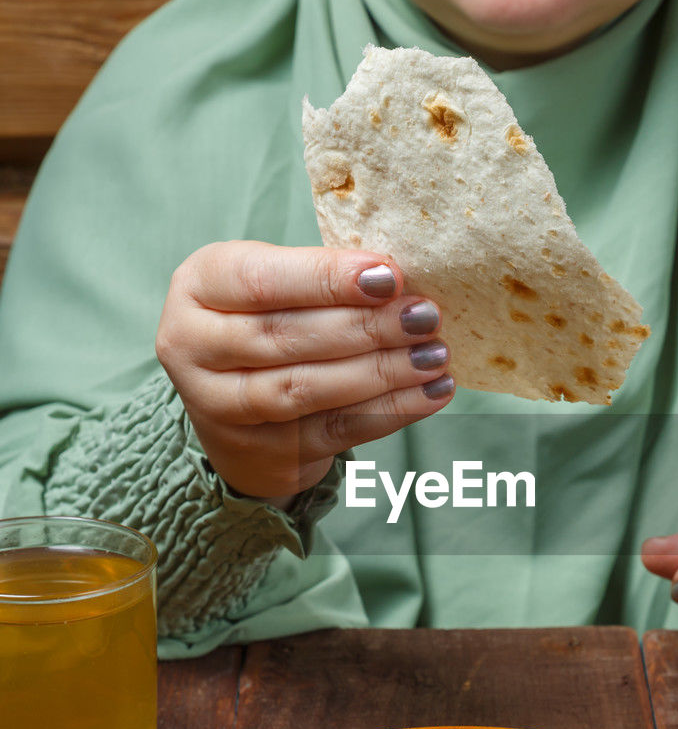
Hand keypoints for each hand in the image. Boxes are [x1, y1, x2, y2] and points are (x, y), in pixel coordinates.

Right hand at [156, 241, 452, 499]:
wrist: (234, 403)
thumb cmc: (267, 319)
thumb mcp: (275, 283)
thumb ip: (321, 278)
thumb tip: (400, 280)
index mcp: (197, 286)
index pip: (261, 281)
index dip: (327, 279)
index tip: (390, 276)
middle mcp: (192, 347)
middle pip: (284, 338)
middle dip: (365, 327)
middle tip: (424, 317)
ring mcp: (219, 407)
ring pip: (306, 390)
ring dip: (381, 372)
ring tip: (434, 355)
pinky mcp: (261, 451)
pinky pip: (334, 431)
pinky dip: (390, 411)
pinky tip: (431, 393)